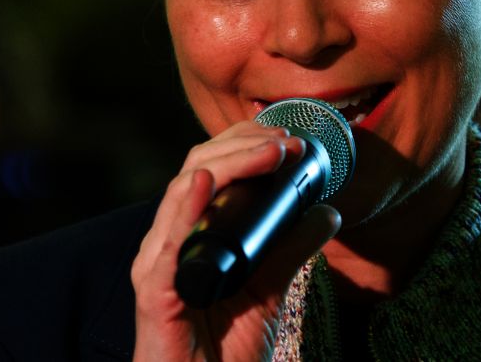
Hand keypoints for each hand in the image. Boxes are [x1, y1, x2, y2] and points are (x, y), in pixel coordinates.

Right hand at [130, 122, 340, 360]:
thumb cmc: (227, 346)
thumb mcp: (271, 286)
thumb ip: (293, 247)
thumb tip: (326, 210)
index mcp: (194, 232)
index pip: (213, 169)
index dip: (247, 144)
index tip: (290, 138)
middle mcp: (171, 241)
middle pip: (198, 170)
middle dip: (243, 145)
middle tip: (286, 140)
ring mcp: (158, 266)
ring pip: (183, 194)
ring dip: (229, 164)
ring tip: (268, 151)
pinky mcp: (154, 295)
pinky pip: (165, 246)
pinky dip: (185, 209)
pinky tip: (206, 184)